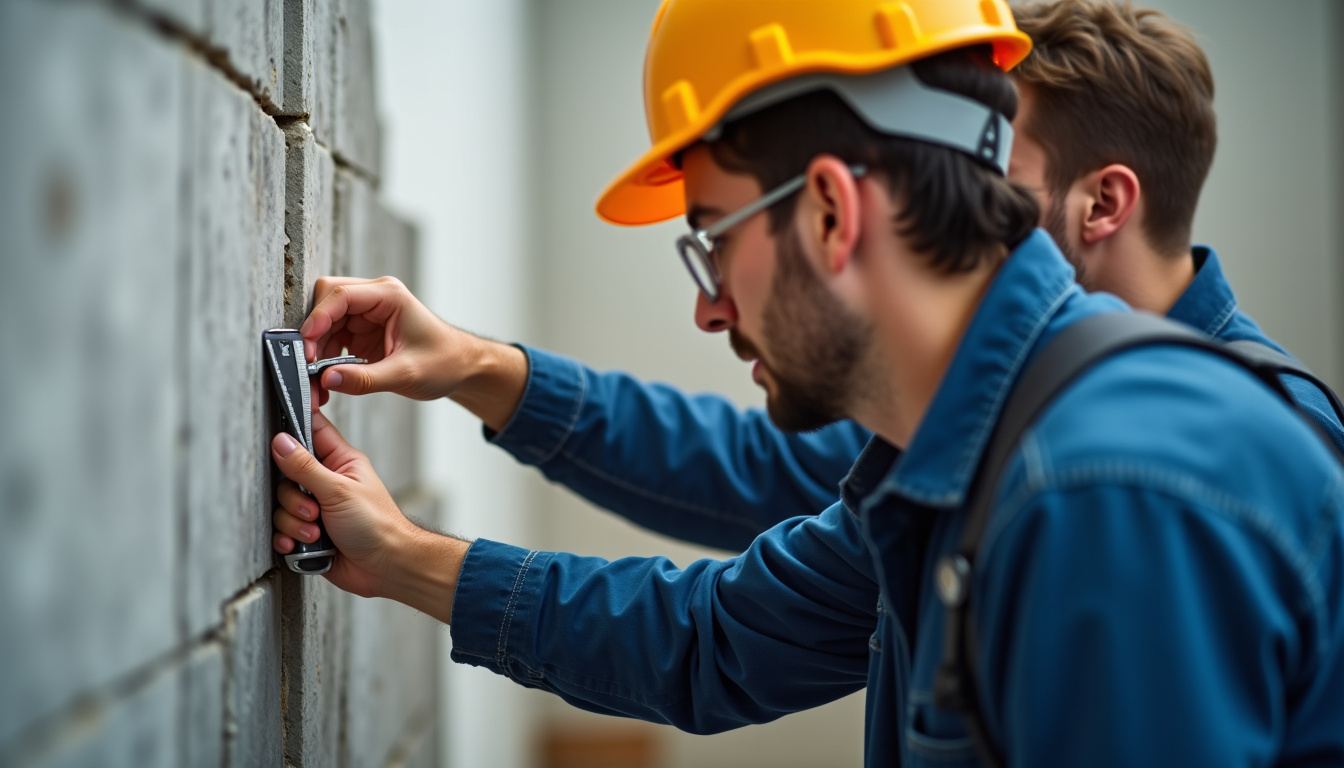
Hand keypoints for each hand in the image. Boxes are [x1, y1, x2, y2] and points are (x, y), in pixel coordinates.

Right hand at [270, 409, 417, 598]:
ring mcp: (316, 509)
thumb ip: (306, 466)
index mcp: (340, 462)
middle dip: (294, 498)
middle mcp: (326, 483)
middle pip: (286, 476)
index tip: (280, 444)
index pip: (312, 431)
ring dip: (294, 522)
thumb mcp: (339, 490)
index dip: (293, 432)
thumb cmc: (377, 525)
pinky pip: (282, 530)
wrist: (385, 567)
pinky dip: (289, 539)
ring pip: (282, 506)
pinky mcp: (307, 533)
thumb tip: (281, 442)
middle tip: (314, 510)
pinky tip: (303, 545)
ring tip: (316, 532)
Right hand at [301, 276, 527, 430]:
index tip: (307, 345)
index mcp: (389, 295)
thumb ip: (365, 378)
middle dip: (315, 334)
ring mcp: (368, 314)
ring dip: (318, 351)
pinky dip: (327, 359)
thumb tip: (327, 380)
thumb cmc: (445, 363)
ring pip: (326, 323)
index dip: (319, 318)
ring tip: (317, 384)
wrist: (463, 369)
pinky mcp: (363, 331)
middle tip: (309, 366)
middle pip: (328, 303)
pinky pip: (333, 338)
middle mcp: (376, 298)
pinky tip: (328, 382)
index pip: (342, 295)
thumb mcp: (406, 374)